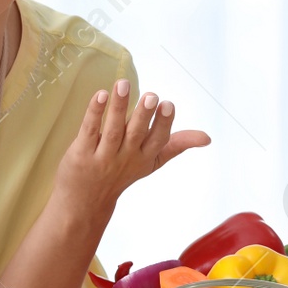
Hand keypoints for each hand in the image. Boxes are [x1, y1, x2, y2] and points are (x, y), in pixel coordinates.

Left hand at [53, 80, 210, 208]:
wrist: (86, 202)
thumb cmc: (121, 174)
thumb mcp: (151, 162)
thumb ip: (175, 145)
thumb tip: (207, 138)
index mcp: (144, 157)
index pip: (157, 140)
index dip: (163, 123)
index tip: (168, 104)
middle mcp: (125, 157)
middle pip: (136, 134)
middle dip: (143, 116)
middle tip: (151, 96)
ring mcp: (102, 156)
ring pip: (113, 129)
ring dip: (118, 107)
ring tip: (123, 84)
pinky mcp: (81, 152)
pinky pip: (89, 130)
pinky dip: (94, 113)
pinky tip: (100, 95)